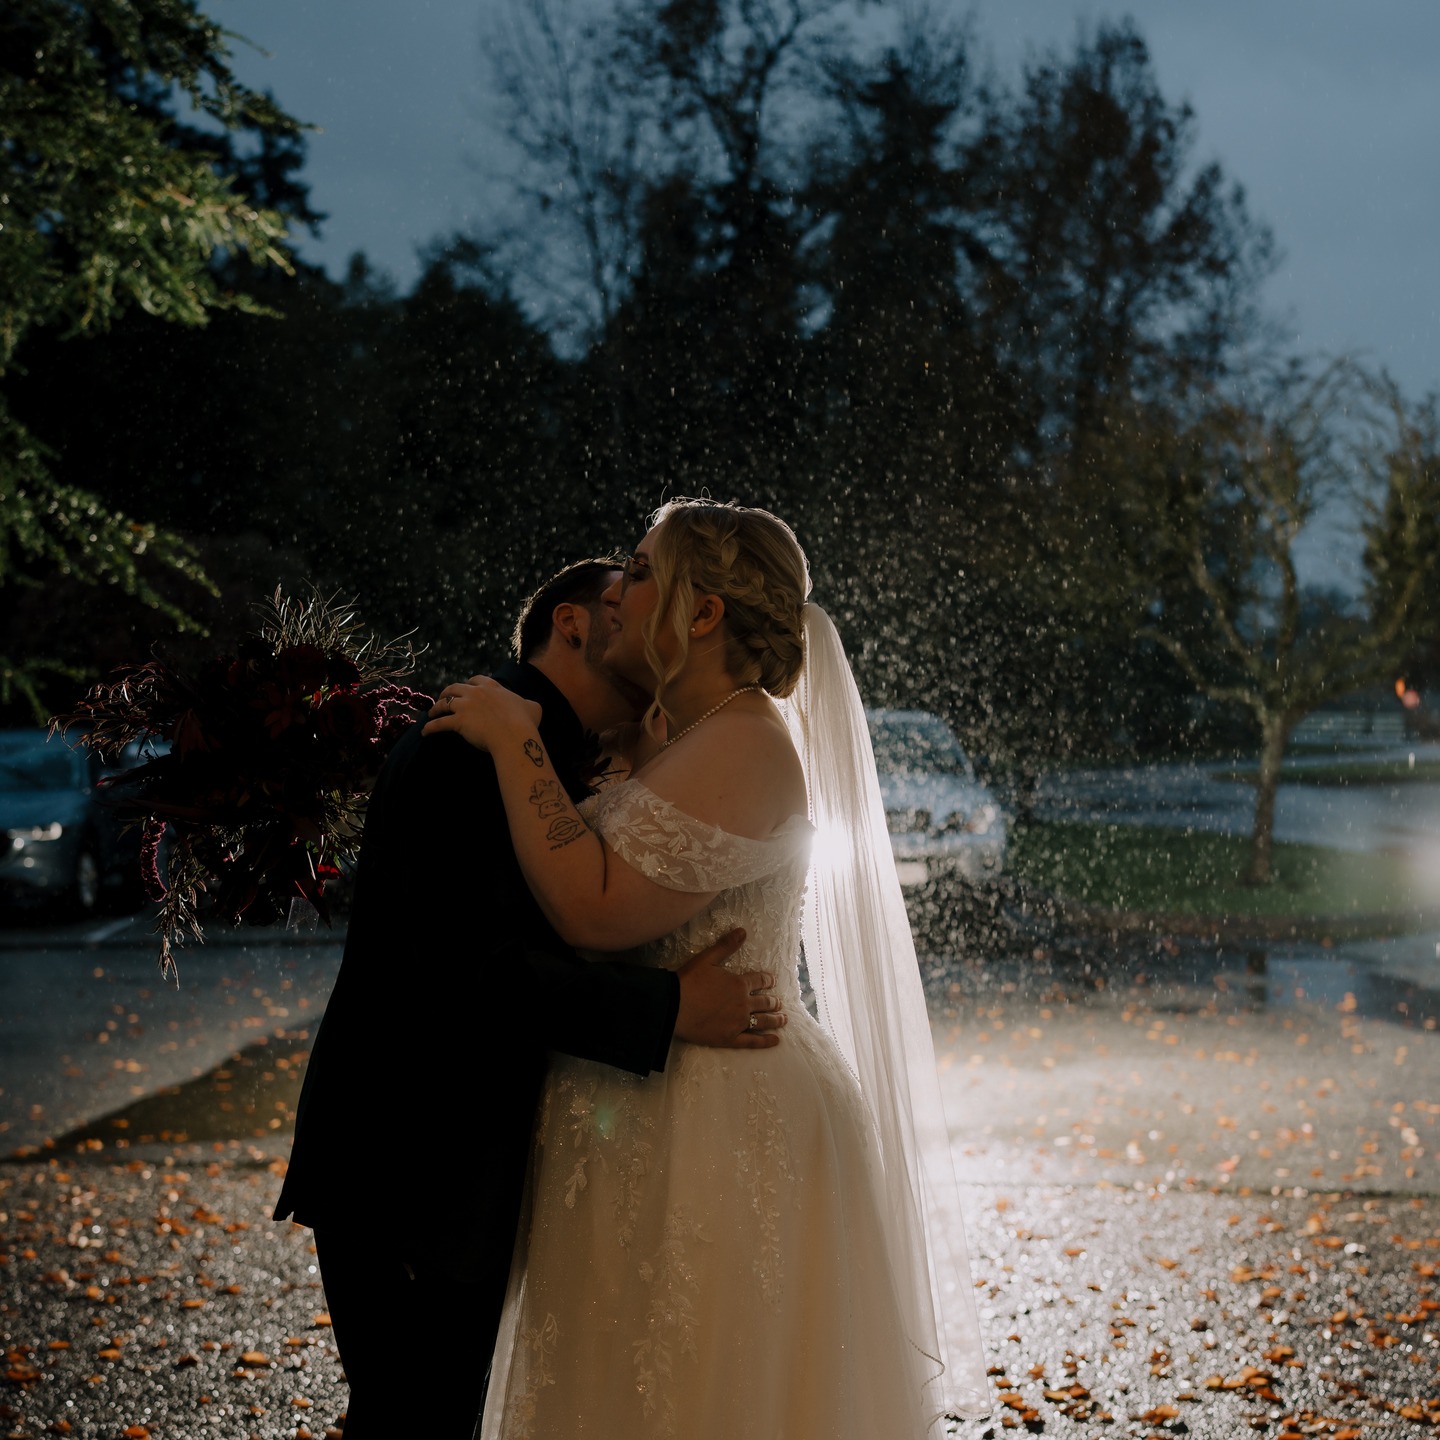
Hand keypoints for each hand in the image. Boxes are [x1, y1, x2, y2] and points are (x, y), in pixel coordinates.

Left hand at [423, 677, 541, 752]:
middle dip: (447, 692)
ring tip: (432, 714)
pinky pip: (440, 723)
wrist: (514, 735)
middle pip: (455, 688)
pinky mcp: (458, 721)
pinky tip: (425, 732)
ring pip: (444, 703)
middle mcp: (476, 693)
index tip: (466, 688)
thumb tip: (531, 706)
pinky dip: (431, 727)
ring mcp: (465, 706)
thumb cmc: (525, 722)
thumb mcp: (533, 707)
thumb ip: (528, 704)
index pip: (476, 680)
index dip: (469, 684)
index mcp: (492, 687)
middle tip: (443, 698)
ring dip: (436, 708)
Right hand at [673, 928, 784, 1049]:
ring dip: (776, 1020)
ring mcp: (739, 1022)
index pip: (759, 981)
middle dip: (774, 1002)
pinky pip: (753, 1041)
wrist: (674, 1006)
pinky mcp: (731, 1038)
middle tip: (779, 1003)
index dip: (768, 981)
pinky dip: (766, 1041)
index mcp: (739, 984)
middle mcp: (743, 1003)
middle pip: (765, 1002)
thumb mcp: (707, 958)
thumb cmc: (689, 981)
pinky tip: (776, 1040)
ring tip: (784, 1020)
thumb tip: (743, 931)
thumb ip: (726, 945)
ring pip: (763, 1021)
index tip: (773, 982)